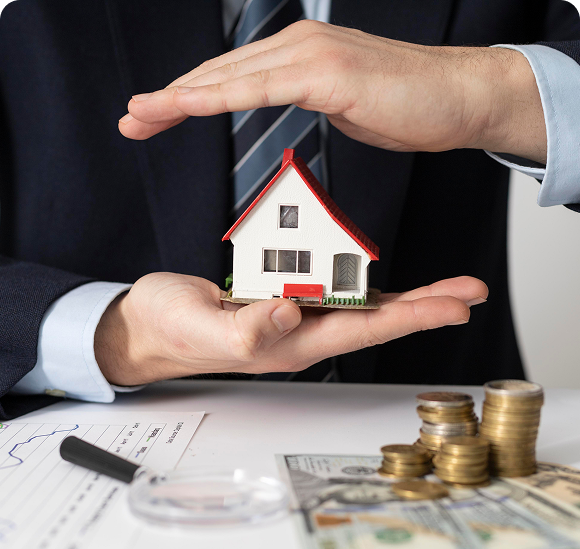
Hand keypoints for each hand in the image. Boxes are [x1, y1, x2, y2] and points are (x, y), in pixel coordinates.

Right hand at [94, 272, 486, 385]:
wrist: (150, 326)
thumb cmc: (171, 329)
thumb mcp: (202, 327)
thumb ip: (245, 328)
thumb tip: (289, 314)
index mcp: (289, 345)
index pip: (364, 330)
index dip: (412, 317)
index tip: (454, 305)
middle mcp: (301, 334)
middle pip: (376, 319)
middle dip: (427, 307)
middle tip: (470, 291)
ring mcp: (294, 319)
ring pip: (361, 307)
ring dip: (406, 297)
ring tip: (446, 287)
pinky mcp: (283, 302)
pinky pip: (335, 293)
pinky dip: (366, 284)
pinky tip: (386, 282)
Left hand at [120, 20, 545, 162]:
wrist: (458, 97)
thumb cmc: (406, 105)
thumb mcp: (343, 104)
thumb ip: (308, 100)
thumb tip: (287, 106)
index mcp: (298, 55)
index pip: (230, 79)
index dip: (187, 97)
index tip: (154, 116)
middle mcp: (298, 46)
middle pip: (218, 74)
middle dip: (169, 99)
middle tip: (131, 119)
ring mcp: (311, 56)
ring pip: (231, 77)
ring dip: (180, 97)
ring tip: (142, 114)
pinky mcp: (328, 73)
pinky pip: (264, 88)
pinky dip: (221, 97)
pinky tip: (189, 106)